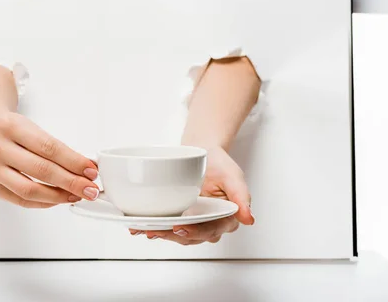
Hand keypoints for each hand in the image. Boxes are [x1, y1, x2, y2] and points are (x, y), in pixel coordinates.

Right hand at [0, 110, 99, 208]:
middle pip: (41, 170)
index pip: (49, 148)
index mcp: (11, 126)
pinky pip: (21, 200)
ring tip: (77, 195)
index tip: (91, 170)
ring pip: (30, 190)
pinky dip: (44, 202)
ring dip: (59, 196)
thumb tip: (85, 167)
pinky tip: (59, 199)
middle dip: (71, 182)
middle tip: (90, 189)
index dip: (73, 161)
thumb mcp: (31, 127)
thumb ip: (56, 148)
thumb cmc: (10, 128)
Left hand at [129, 145, 253, 243]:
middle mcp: (209, 223)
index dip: (195, 233)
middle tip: (155, 231)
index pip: (211, 231)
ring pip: (177, 234)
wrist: (202, 150)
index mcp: (226, 217)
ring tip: (144, 230)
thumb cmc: (219, 162)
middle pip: (191, 236)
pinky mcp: (179, 215)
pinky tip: (138, 226)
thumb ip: (241, 196)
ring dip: (161, 234)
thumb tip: (249, 219)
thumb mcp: (232, 175)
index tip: (180, 228)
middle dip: (172, 236)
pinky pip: (167, 224)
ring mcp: (193, 221)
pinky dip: (153, 226)